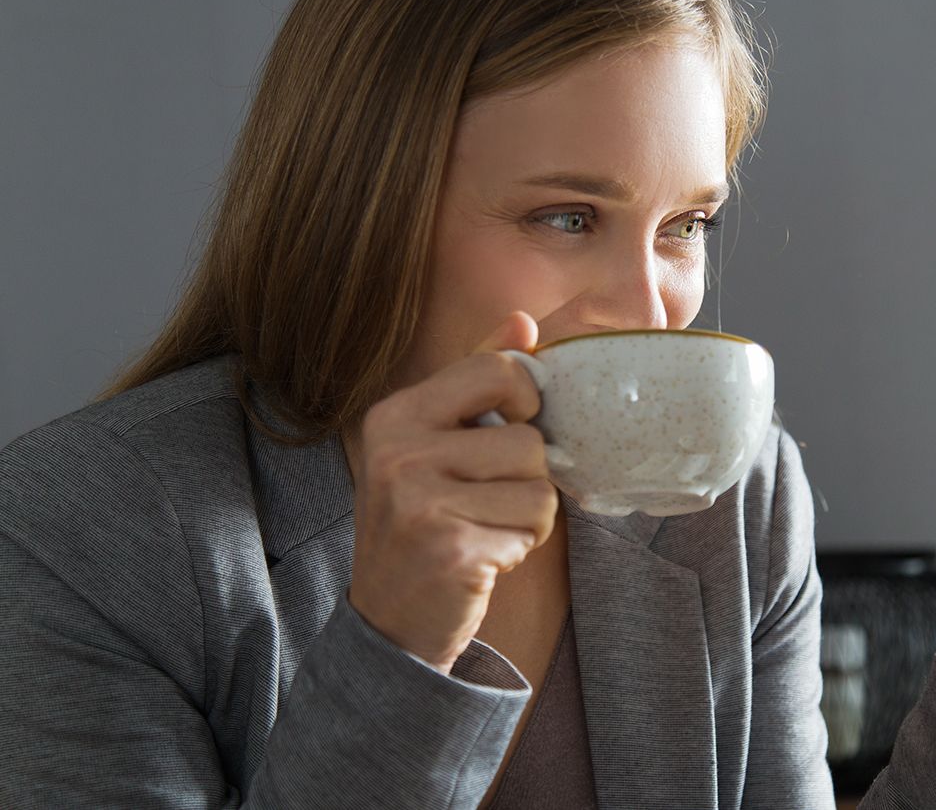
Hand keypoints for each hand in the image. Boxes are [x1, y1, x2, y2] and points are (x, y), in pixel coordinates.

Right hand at [346, 311, 557, 672]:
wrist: (388, 622)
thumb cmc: (424, 522)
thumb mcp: (435, 443)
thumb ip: (478, 380)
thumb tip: (524, 320)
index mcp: (396, 414)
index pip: (498, 369)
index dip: (527, 401)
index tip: (510, 430)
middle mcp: (399, 452)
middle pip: (529, 439)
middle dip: (527, 479)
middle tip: (485, 503)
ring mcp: (420, 501)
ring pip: (539, 488)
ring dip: (527, 517)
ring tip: (483, 530)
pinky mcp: (450, 547)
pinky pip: (532, 529)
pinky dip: (519, 548)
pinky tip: (481, 559)